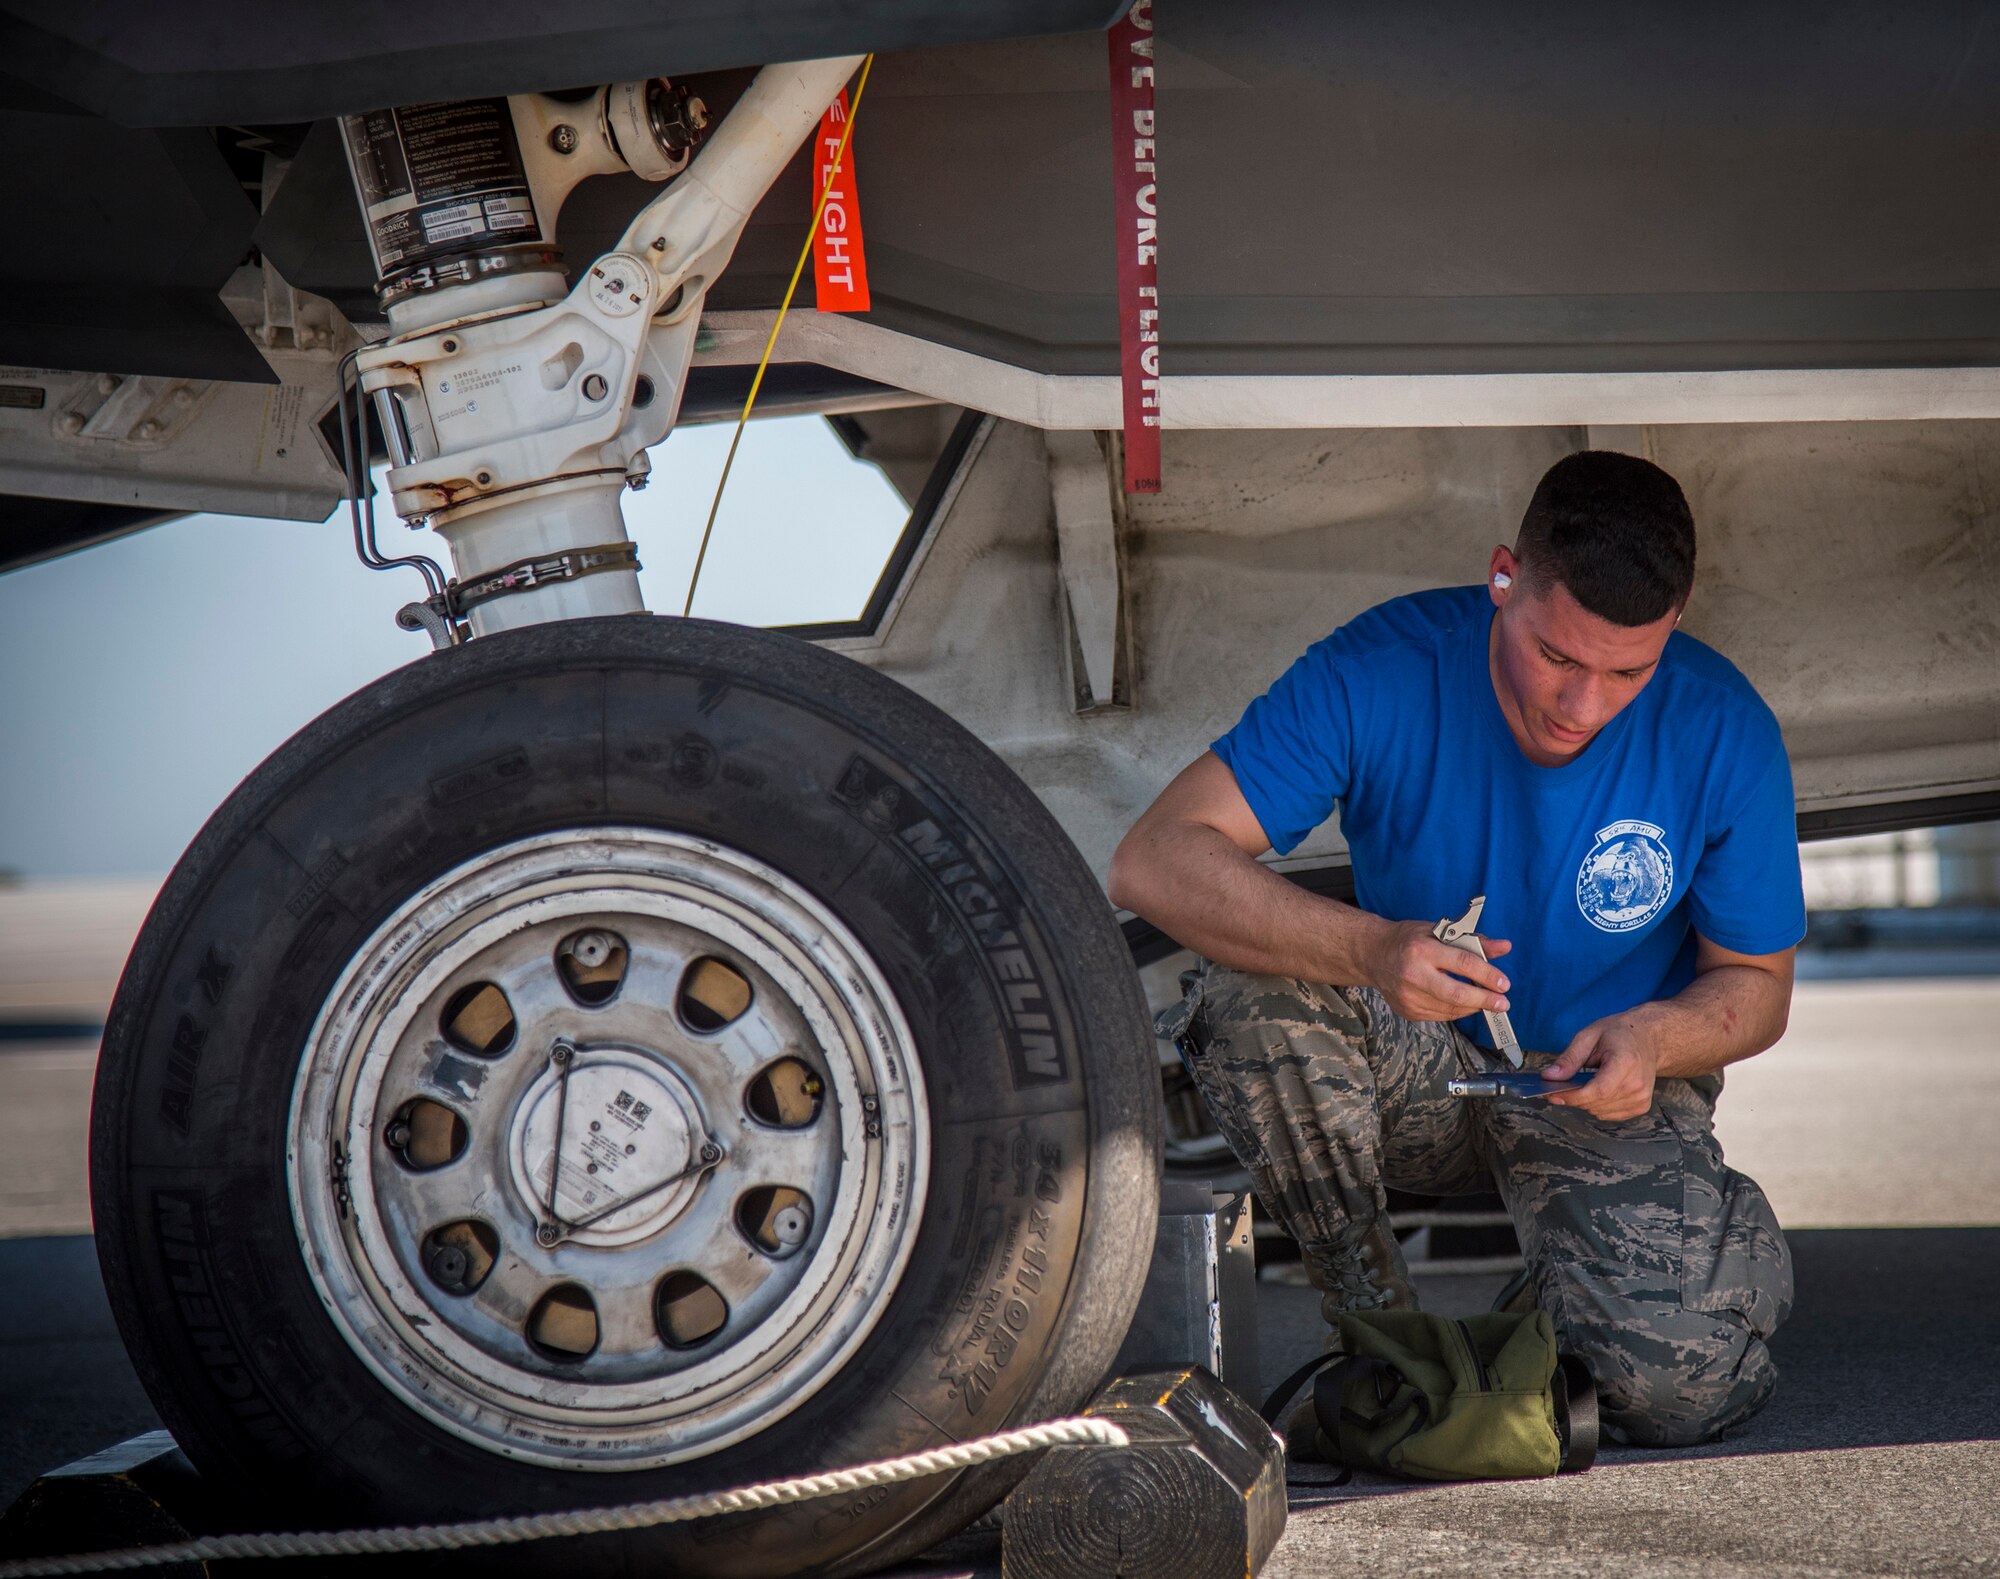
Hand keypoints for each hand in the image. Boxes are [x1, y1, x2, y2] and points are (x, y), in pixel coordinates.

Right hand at [1364, 920, 1511, 1023]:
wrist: (1373, 955)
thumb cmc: (1408, 939)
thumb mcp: (1439, 931)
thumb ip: (1473, 941)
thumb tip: (1504, 947)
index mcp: (1422, 949)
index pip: (1462, 963)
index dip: (1487, 975)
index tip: (1504, 983)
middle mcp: (1412, 974)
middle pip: (1456, 993)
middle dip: (1485, 1000)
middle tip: (1502, 1003)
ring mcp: (1408, 996)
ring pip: (1450, 1009)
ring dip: (1473, 1007)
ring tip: (1487, 1002)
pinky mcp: (1407, 1011)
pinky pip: (1441, 1016)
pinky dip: (1457, 1011)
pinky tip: (1464, 1004)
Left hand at [1544, 1013, 1660, 1121]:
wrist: (1648, 1039)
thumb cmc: (1619, 1034)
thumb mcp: (1589, 1036)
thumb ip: (1569, 1058)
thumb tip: (1548, 1077)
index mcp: (1626, 1063)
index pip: (1598, 1090)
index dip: (1573, 1096)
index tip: (1552, 1093)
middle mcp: (1637, 1084)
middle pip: (1596, 1103)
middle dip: (1573, 1097)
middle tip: (1560, 1085)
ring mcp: (1641, 1098)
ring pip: (1599, 1111)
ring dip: (1585, 1101)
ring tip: (1585, 1081)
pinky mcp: (1641, 1106)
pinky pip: (1609, 1114)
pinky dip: (1597, 1105)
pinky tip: (1599, 1088)